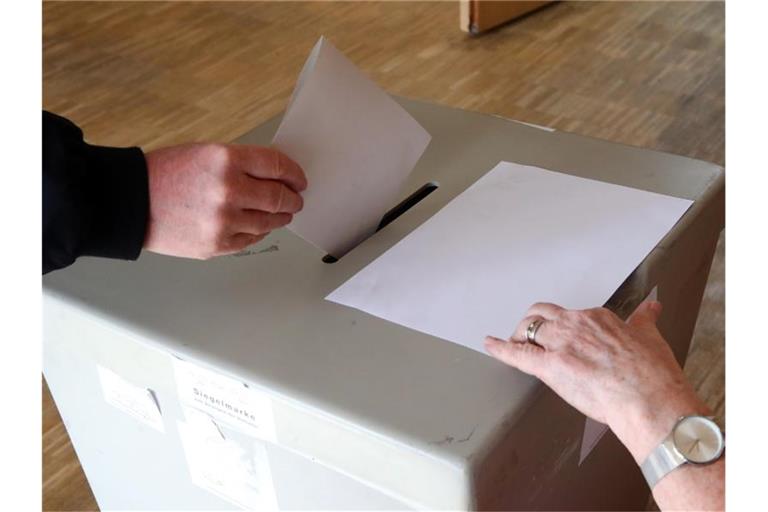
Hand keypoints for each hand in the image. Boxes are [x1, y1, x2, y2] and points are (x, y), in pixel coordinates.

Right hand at [143, 143, 306, 258]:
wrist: (131, 203)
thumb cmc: (164, 175)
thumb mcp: (205, 153)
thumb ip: (241, 164)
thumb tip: (275, 176)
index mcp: (226, 160)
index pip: (277, 166)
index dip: (294, 174)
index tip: (299, 180)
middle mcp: (228, 190)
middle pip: (279, 197)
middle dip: (292, 198)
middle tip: (295, 199)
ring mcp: (224, 221)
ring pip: (269, 221)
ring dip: (281, 217)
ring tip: (282, 213)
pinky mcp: (218, 245)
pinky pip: (252, 239)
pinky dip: (260, 232)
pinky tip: (259, 225)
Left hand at [484, 301, 708, 462]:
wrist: (649, 400)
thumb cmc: (652, 376)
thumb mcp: (650, 337)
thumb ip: (644, 321)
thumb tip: (651, 308)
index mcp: (597, 318)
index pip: (570, 316)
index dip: (563, 328)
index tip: (563, 336)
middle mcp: (575, 325)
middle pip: (542, 316)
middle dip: (533, 325)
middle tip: (530, 336)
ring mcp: (560, 344)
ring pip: (528, 330)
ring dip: (519, 337)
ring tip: (515, 345)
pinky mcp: (549, 367)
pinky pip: (516, 354)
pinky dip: (499, 348)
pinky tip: (490, 345)